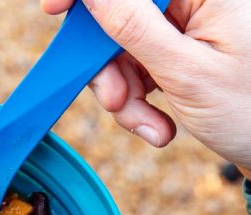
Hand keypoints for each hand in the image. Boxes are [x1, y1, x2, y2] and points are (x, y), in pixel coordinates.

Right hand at [42, 0, 250, 172]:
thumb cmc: (250, 109)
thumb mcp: (185, 71)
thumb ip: (133, 26)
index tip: (54, 10)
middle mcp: (196, 0)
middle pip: (121, 18)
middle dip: (110, 67)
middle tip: (118, 103)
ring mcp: (188, 25)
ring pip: (125, 50)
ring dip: (128, 96)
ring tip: (152, 129)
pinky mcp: (180, 50)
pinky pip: (139, 69)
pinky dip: (140, 102)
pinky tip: (161, 126)